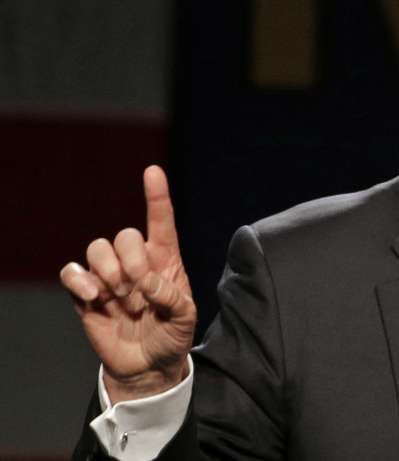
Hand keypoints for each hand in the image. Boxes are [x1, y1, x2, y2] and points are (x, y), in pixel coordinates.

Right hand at [60, 165, 195, 402]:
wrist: (148, 366)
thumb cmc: (172, 336)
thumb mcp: (185, 319)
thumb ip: (173, 298)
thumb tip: (148, 283)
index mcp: (165, 262)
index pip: (161, 222)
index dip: (157, 197)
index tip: (153, 172)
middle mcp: (136, 263)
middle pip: (124, 235)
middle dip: (131, 261)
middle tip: (137, 290)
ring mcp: (109, 277)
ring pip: (97, 249)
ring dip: (108, 273)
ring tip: (120, 298)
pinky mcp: (85, 294)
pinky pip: (72, 272)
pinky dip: (79, 281)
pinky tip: (93, 298)